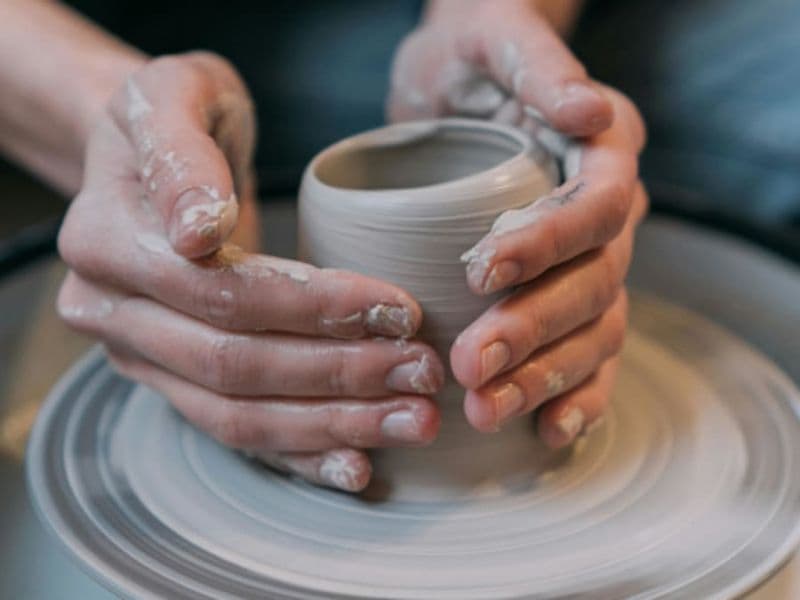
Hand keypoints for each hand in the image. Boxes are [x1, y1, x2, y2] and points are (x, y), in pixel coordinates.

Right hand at [57, 52, 443, 491]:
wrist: (146, 156)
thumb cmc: (174, 114)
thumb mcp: (175, 96)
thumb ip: (180, 155)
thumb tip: (198, 230)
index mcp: (107, 241)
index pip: (223, 293)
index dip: (315, 308)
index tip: (400, 308)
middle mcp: (113, 313)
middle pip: (235, 366)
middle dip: (338, 374)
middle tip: (423, 372)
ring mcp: (140, 357)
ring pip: (238, 415)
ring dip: (332, 424)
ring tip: (413, 420)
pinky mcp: (174, 381)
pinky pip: (235, 432)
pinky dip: (299, 455)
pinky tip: (357, 466)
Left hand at [389, 1, 646, 445]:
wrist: (458, 79)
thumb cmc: (474, 54)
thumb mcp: (497, 40)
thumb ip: (538, 67)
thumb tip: (586, 113)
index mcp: (603, 152)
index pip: (594, 208)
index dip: (548, 245)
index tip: (480, 270)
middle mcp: (608, 212)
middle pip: (593, 284)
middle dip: (534, 331)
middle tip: (470, 367)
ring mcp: (590, 259)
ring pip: (592, 329)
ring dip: (545, 377)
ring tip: (487, 409)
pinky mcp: (561, 290)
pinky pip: (587, 352)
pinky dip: (573, 395)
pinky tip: (545, 430)